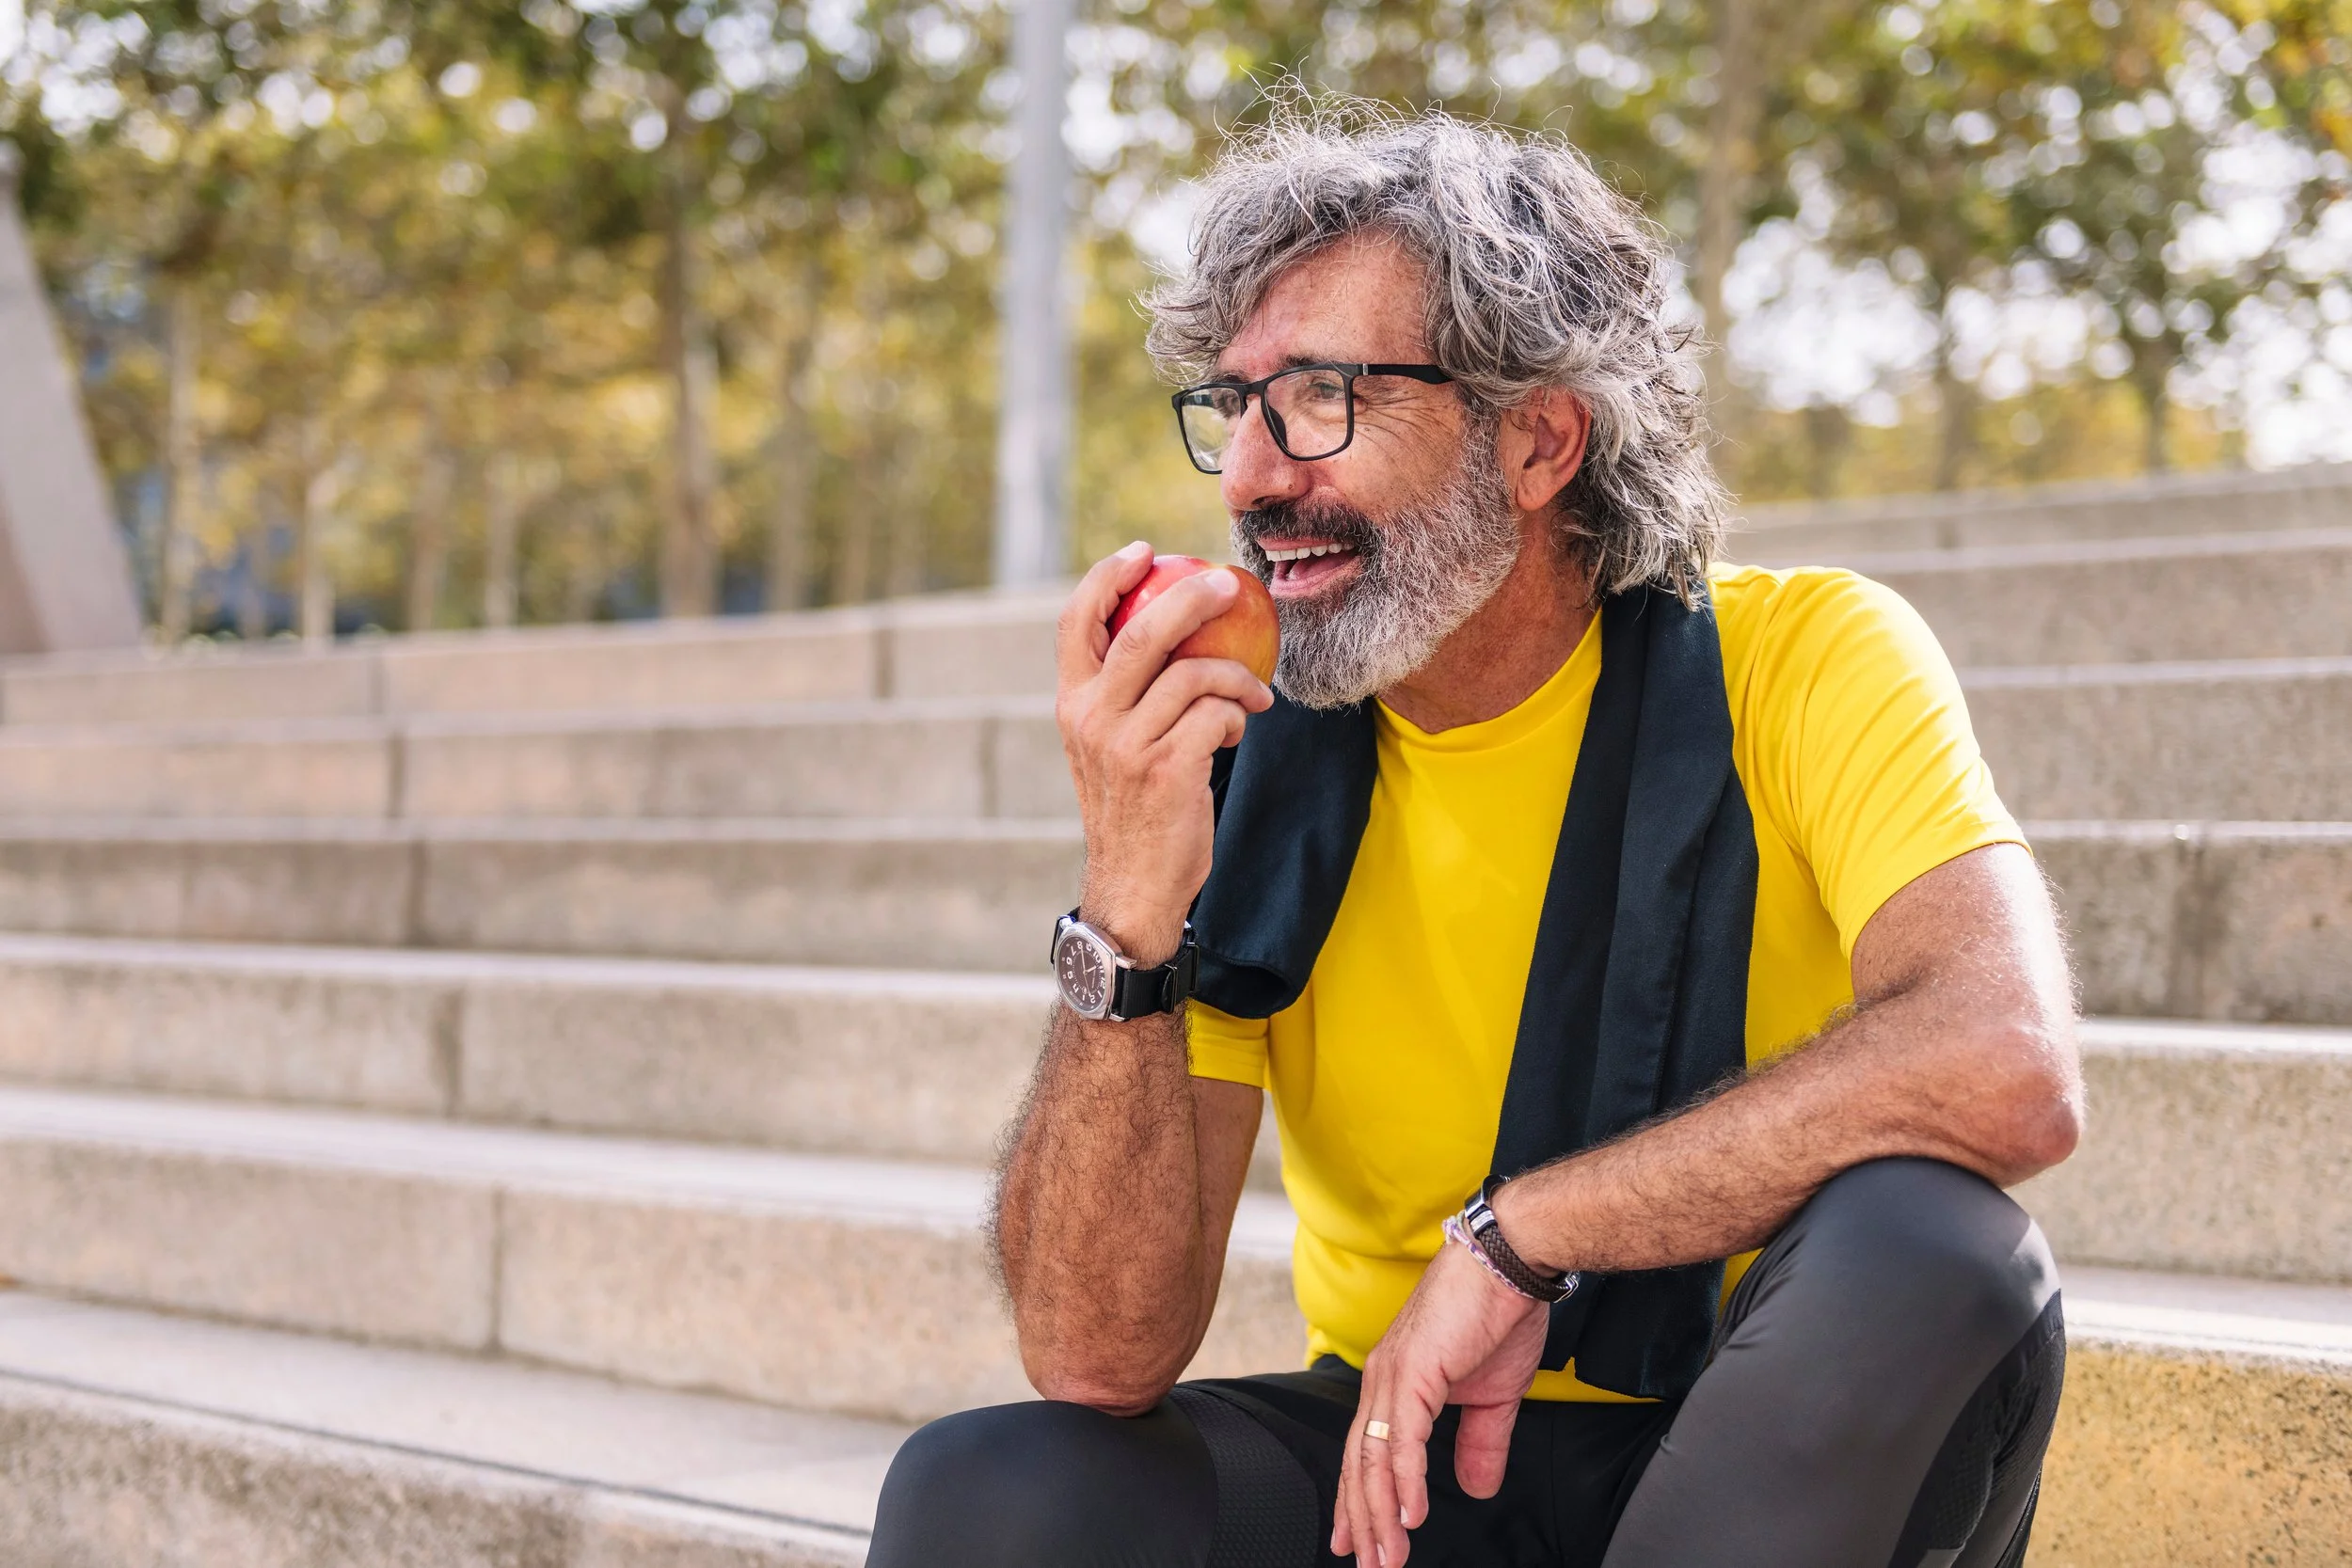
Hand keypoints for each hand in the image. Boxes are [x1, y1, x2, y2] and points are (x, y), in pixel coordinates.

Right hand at [1056, 542, 1273, 963]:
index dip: (1107, 577)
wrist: (1133, 887)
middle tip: (1227, 585)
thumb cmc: (1133, 811)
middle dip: (1190, 598)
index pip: (1075, 622)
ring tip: (1252, 697)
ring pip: (1193, 674)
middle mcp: (1091, 718)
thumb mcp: (1108, 747)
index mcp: (1071, 704)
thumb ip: (1123, 696)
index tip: (1144, 553)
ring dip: (1236, 676)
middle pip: (1143, 632)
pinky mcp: (1168, 769)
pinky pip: (1216, 715)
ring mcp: (1127, 744)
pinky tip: (1238, 731)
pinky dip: (1237, 716)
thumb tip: (1171, 632)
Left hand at [1333, 1237, 1548, 1567]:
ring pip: (1376, 1458)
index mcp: (1395, 1382)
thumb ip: (1480, 1441)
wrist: (1508, 1261)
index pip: (1367, 1452)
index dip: (1359, 1498)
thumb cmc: (1498, 1312)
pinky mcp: (1415, 1371)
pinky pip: (1404, 1438)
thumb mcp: (1493, 1393)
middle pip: (1362, 1462)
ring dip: (1381, 1513)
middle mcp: (1383, 1379)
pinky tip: (1410, 1515)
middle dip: (1363, 1519)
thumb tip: (1475, 1487)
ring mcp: (1394, 1374)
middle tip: (1367, 1564)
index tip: (1354, 1539)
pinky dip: (1405, 1480)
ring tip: (1387, 1556)